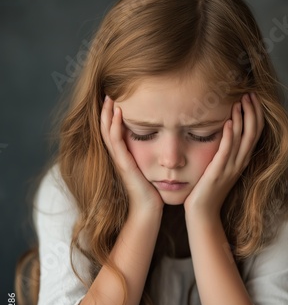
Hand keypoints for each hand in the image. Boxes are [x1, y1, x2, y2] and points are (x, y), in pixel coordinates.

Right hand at [100, 96, 163, 213]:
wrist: (148, 211)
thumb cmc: (152, 192)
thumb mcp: (151, 170)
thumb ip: (152, 157)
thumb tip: (163, 148)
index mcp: (124, 156)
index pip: (114, 131)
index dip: (113, 116)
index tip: (116, 99)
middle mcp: (119, 156)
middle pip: (107, 128)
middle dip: (107, 110)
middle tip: (108, 92)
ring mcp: (119, 160)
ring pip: (108, 132)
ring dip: (108, 114)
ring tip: (109, 98)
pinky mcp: (123, 164)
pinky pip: (116, 141)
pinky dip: (115, 126)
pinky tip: (119, 113)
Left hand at [184, 93, 263, 218]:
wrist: (202, 212)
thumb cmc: (206, 189)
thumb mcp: (219, 166)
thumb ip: (224, 151)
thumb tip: (223, 132)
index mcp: (241, 160)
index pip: (254, 133)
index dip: (256, 114)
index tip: (251, 96)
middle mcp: (239, 162)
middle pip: (252, 133)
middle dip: (252, 111)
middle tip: (249, 93)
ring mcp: (230, 168)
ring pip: (242, 139)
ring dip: (242, 119)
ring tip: (240, 101)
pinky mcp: (218, 173)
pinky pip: (226, 152)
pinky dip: (229, 137)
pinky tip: (229, 122)